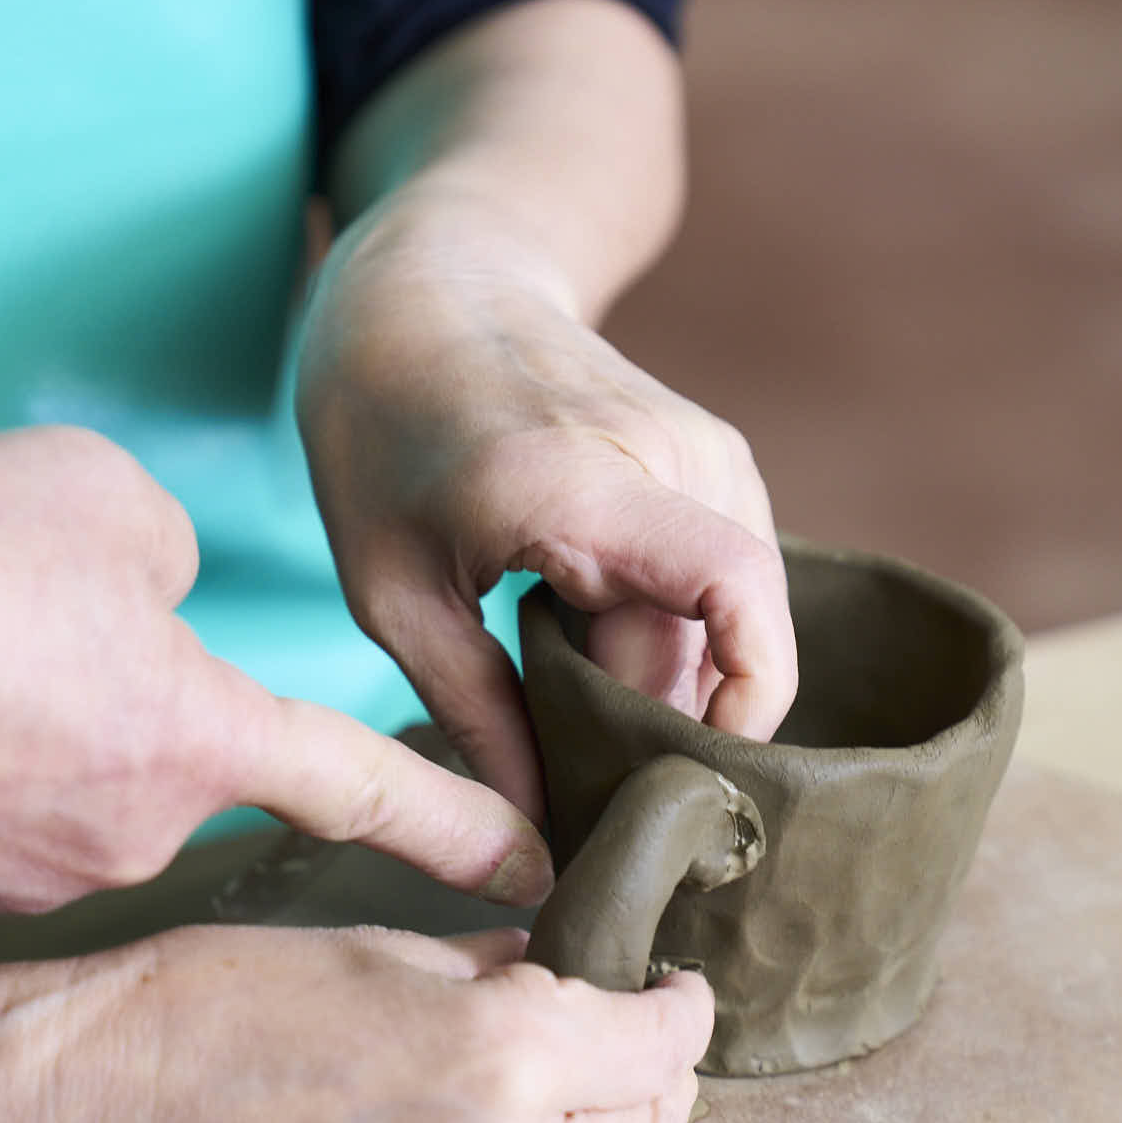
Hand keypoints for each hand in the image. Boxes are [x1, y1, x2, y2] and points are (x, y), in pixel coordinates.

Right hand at [0, 427, 550, 915]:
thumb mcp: (97, 499)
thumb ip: (169, 557)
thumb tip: (161, 604)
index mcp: (205, 735)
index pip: (375, 793)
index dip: (467, 831)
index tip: (541, 881)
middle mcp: (141, 831)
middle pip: (180, 756)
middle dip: (136, 700)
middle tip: (26, 630)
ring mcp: (40, 877)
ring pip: (77, 782)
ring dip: (42, 727)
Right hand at [52, 925, 708, 1122]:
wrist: (98, 1112)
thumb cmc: (221, 1011)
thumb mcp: (394, 951)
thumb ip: (518, 977)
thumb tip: (590, 985)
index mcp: (507, 1060)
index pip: (667, 1043)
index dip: (675, 1009)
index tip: (664, 1000)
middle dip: (640, 1085)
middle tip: (594, 1063)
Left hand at [298, 237, 797, 824]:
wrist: (430, 283)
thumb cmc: (381, 427)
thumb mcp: (390, 591)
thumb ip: (475, 717)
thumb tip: (539, 839)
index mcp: (579, 487)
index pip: (735, 598)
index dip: (740, 708)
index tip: (680, 781)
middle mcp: (669, 458)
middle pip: (716, 639)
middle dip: (660, 724)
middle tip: (571, 776)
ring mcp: (705, 449)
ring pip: (728, 617)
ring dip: (666, 677)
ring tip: (566, 695)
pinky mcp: (715, 456)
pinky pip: (722, 579)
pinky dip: (672, 631)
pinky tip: (589, 635)